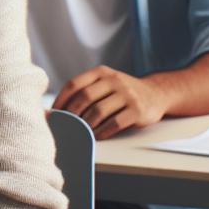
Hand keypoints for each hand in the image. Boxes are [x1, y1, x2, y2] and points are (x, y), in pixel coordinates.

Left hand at [54, 66, 171, 139]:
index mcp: (101, 72)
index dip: (60, 100)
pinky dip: (102, 132)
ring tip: (80, 132)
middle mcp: (114, 80)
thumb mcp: (105, 83)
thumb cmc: (121, 92)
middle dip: (71, 114)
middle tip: (65, 125)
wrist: (156, 94)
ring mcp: (127, 95)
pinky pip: (114, 123)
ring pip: (98, 111)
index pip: (74, 84)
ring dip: (86, 125)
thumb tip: (55, 110)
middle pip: (85, 97)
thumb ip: (85, 90)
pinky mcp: (137, 110)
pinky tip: (96, 136)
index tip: (53, 114)